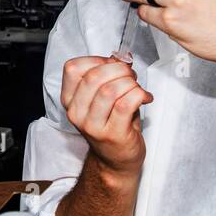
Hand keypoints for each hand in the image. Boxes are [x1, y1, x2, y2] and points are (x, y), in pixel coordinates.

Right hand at [61, 55, 151, 176]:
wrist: (116, 159)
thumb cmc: (112, 124)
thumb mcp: (102, 97)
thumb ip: (109, 75)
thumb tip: (122, 57)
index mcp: (70, 100)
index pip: (73, 68)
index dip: (97, 60)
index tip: (113, 65)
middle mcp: (76, 113)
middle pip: (94, 77)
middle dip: (119, 70)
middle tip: (130, 75)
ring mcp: (92, 126)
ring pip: (110, 90)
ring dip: (130, 83)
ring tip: (137, 88)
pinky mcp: (112, 134)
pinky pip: (126, 104)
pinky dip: (139, 95)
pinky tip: (145, 98)